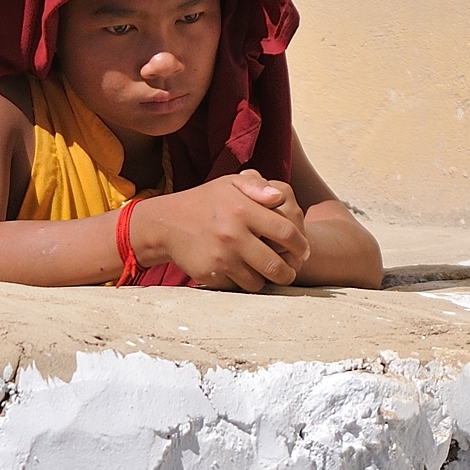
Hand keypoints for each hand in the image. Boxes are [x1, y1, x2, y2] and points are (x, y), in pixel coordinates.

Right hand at [134, 170, 310, 289]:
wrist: (166, 223)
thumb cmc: (205, 202)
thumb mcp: (229, 183)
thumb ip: (257, 186)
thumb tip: (280, 196)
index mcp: (243, 210)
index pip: (286, 232)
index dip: (301, 244)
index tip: (303, 250)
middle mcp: (233, 235)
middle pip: (276, 265)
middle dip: (289, 272)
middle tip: (291, 270)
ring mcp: (221, 258)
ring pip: (259, 281)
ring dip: (267, 280)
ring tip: (268, 273)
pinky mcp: (210, 274)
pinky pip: (238, 286)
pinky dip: (245, 282)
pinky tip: (245, 273)